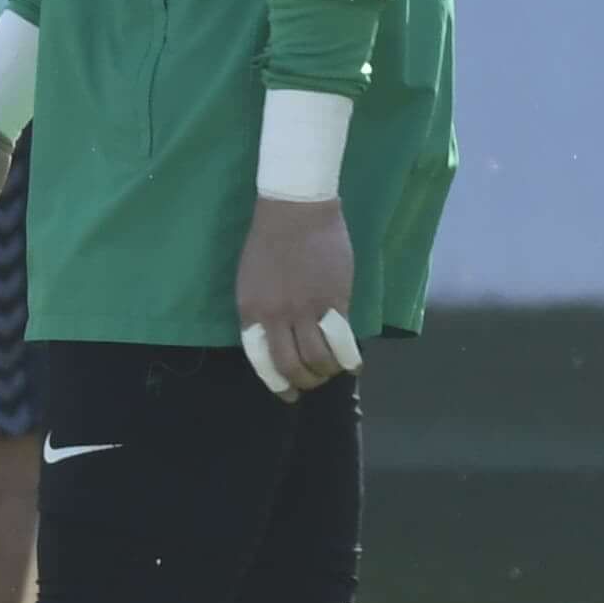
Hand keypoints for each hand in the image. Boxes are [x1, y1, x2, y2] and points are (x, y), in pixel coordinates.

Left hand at [235, 198, 359, 393]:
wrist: (294, 208)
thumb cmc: (269, 240)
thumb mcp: (250, 280)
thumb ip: (261, 311)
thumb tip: (276, 341)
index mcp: (251, 310)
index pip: (261, 361)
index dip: (276, 383)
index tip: (288, 394)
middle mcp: (276, 315)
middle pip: (292, 366)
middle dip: (305, 383)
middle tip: (314, 383)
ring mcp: (306, 309)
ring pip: (318, 359)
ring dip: (327, 372)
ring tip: (334, 371)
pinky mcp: (333, 300)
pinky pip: (341, 341)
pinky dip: (349, 360)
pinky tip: (353, 365)